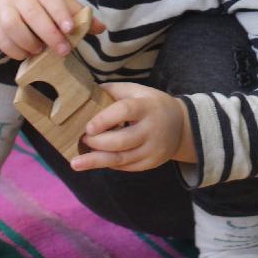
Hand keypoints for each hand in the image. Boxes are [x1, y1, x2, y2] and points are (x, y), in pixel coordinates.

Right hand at [0, 0, 105, 60]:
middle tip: (64, 51)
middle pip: (33, 14)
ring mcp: (3, 8)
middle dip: (50, 35)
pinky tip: (27, 54)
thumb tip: (101, 28)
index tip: (70, 29)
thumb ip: (77, 13)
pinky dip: (15, 51)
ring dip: (29, 43)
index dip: (60, 13)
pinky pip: (2, 41)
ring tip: (40, 51)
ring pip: (13, 27)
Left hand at [71, 83, 195, 172]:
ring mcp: (152, 149)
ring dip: (96, 161)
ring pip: (122, 158)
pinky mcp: (151, 162)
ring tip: (76, 163)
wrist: (182, 125)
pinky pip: (126, 167)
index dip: (105, 119)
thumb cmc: (153, 104)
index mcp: (147, 106)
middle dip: (97, 142)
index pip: (125, 111)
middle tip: (82, 139)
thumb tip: (87, 90)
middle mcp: (152, 129)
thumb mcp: (138, 91)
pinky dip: (109, 164)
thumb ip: (115, 90)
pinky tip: (96, 162)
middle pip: (121, 140)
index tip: (88, 127)